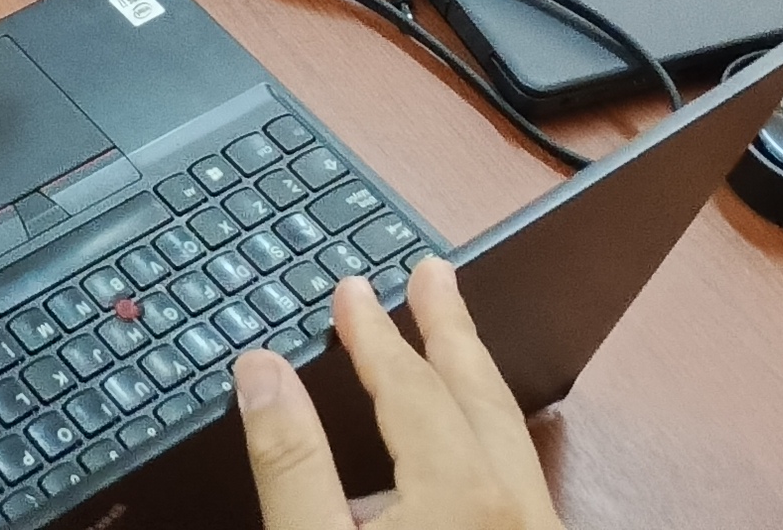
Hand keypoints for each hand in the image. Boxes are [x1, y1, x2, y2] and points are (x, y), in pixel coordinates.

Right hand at [235, 261, 565, 529]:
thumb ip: (292, 464)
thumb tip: (263, 372)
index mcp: (464, 495)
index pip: (412, 388)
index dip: (375, 335)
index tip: (352, 291)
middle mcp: (518, 510)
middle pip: (482, 397)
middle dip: (452, 330)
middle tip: (433, 275)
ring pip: (510, 439)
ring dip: (475, 381)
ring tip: (451, 342)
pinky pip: (519, 482)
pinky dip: (487, 438)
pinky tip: (459, 452)